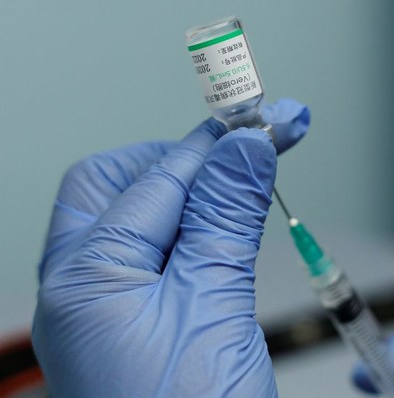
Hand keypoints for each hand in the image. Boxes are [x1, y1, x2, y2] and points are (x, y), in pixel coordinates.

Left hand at [33, 99, 309, 396]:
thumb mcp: (214, 309)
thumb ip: (227, 220)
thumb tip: (246, 147)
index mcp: (85, 278)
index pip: (158, 178)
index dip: (216, 143)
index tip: (265, 119)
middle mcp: (80, 286)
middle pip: (118, 183)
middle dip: (183, 158)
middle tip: (247, 147)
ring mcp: (101, 306)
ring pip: (136, 216)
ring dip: (193, 192)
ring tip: (248, 183)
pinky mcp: (130, 323)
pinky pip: (154, 254)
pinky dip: (194, 231)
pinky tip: (229, 229)